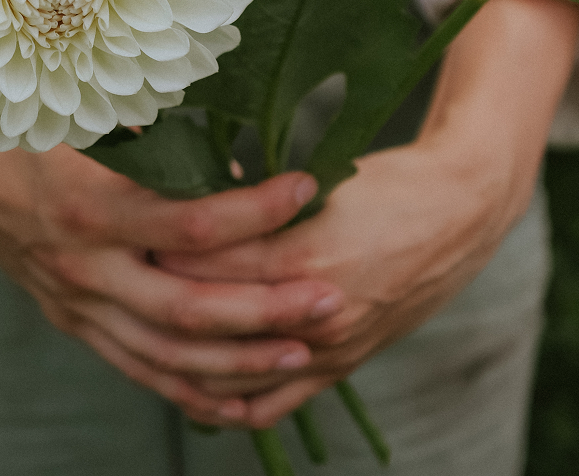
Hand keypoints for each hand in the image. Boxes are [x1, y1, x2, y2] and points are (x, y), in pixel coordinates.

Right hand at [0, 74, 343, 425]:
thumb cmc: (18, 121)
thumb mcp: (78, 108)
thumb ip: (149, 126)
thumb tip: (225, 137)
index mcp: (86, 207)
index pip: (189, 225)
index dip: (254, 211)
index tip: (306, 187)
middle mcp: (82, 268)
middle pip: (189, 308)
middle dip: (266, 310)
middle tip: (330, 298)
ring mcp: (76, 303)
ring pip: (168, 354)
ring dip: (241, 359)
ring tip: (305, 351)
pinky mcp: (73, 320)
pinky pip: (138, 369)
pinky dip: (190, 388)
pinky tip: (240, 395)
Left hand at [156, 0, 578, 425]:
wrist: (460, 214)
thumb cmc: (387, 182)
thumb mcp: (320, 178)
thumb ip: (255, 195)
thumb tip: (191, 185)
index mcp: (305, 251)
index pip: (206, 255)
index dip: (157, 240)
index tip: (123, 224)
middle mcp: (314, 308)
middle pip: (209, 309)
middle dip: (158, 288)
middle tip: (118, 265)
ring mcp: (327, 346)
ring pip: (233, 365)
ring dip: (184, 345)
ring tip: (139, 317)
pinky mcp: (340, 365)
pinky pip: (272, 401)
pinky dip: (228, 400)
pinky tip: (192, 388)